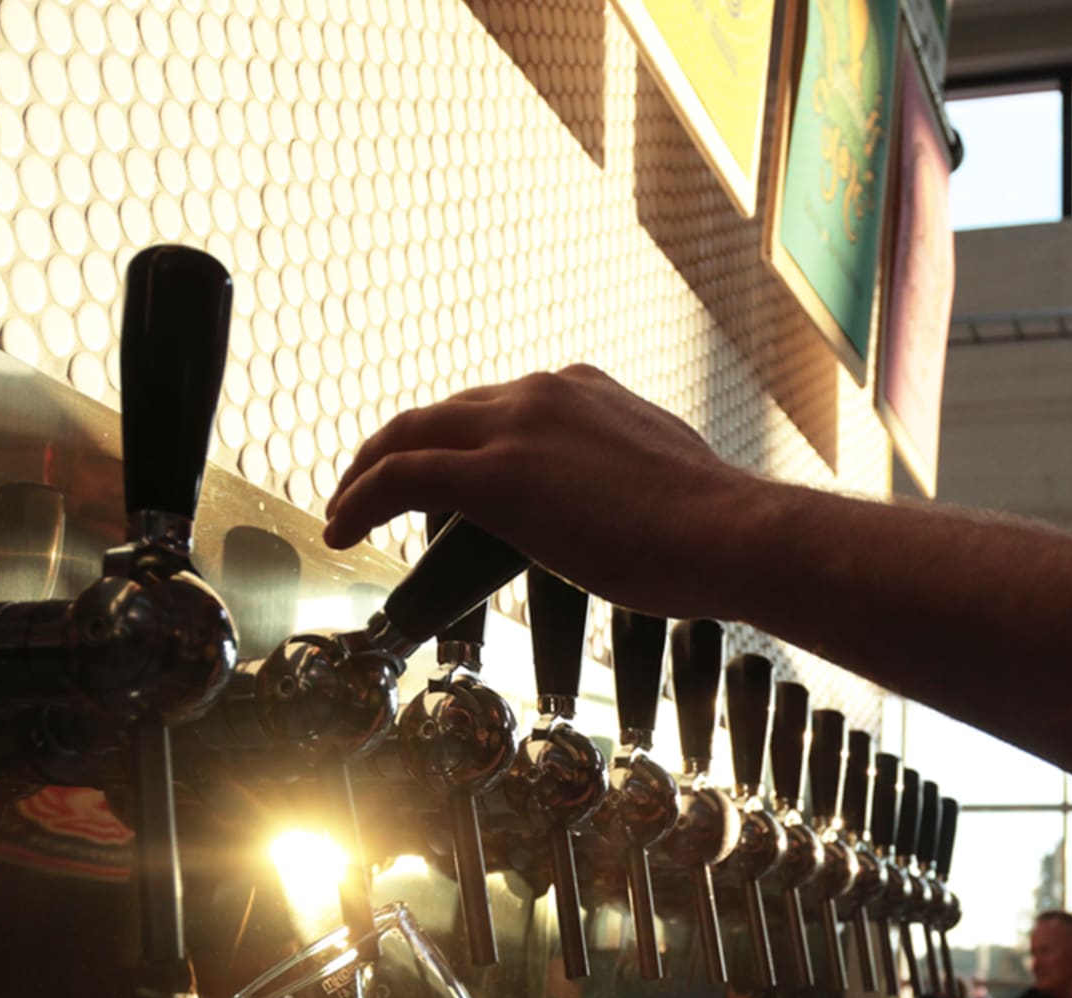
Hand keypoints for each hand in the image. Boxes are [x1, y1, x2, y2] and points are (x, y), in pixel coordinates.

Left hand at [323, 366, 765, 617]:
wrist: (730, 533)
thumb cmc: (711, 528)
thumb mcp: (659, 477)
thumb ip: (622, 473)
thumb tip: (621, 506)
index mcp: (581, 389)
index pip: (492, 407)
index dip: (451, 441)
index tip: (437, 475)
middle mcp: (543, 393)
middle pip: (439, 414)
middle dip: (393, 450)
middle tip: (366, 489)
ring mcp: (517, 429)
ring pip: (408, 436)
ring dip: (365, 473)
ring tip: (342, 511)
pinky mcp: (496, 477)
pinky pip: (400, 477)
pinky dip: (360, 498)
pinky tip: (341, 528)